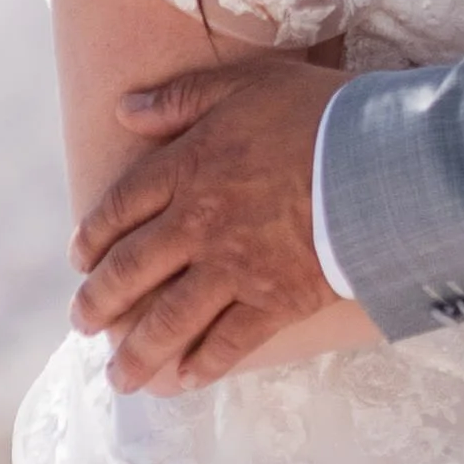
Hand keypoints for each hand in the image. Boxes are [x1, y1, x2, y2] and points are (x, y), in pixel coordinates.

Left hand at [68, 56, 345, 392]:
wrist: (383, 161)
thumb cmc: (320, 113)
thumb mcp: (247, 83)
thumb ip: (182, 97)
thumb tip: (122, 110)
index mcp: (187, 168)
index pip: (120, 208)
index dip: (93, 237)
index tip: (80, 259)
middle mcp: (198, 224)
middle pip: (131, 271)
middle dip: (99, 303)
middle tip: (82, 324)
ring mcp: (235, 268)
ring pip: (169, 320)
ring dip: (138, 352)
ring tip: (120, 378)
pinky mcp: (275, 301)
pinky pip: (229, 343)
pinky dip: (205, 364)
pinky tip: (187, 380)